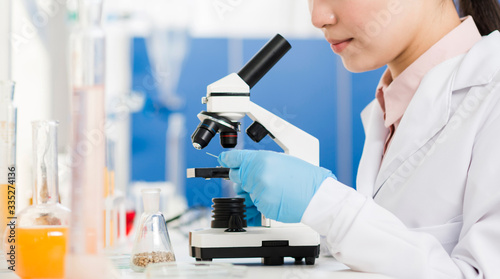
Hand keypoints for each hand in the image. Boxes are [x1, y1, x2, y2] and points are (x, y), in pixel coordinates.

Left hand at [218, 150, 335, 222]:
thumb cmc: (305, 178)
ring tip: (273, 189)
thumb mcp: (282, 160)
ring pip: (245, 192)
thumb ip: (260, 162)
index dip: (227, 160)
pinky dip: (261, 203)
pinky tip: (275, 198)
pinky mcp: (262, 206)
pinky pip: (254, 205)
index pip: (235, 159)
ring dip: (253, 192)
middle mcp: (258, 174)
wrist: (318, 196)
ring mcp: (259, 191)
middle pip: (237, 176)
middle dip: (244, 178)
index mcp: (263, 159)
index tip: (222, 160)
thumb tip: (246, 166)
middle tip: (260, 179)